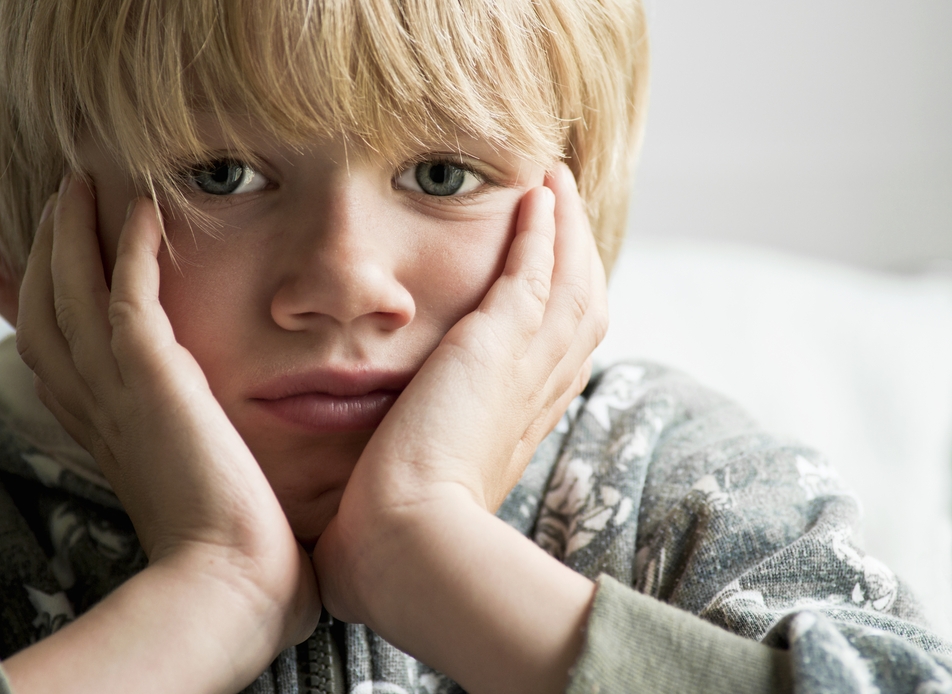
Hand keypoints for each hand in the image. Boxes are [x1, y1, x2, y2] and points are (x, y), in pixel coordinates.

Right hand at [11, 175, 319, 691]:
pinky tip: (146, 207)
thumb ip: (198, 456)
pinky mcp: (153, 376)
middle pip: (44, 308)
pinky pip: (126, 290)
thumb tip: (230, 451)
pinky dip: (131, 244)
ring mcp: (116, 389)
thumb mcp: (197, 488)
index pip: (58, 351)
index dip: (53, 299)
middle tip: (62, 201)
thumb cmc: (228, 548)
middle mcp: (94, 406)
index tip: (69, 260)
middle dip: (47, 251)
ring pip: (70, 288)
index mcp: (104, 431)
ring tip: (84, 184)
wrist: (232, 581)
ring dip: (74, 230)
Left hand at [313, 163, 604, 692]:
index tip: (550, 279)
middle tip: (566, 213)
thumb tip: (372, 478)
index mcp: (517, 427)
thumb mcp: (412, 495)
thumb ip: (407, 470)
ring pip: (571, 282)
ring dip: (568, 230)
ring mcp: (525, 368)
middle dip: (579, 258)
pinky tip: (536, 193)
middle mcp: (536, 395)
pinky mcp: (500, 346)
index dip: (560, 313)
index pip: (557, 357)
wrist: (403, 547)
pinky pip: (537, 271)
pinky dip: (544, 231)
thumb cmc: (395, 538)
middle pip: (581, 311)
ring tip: (555, 186)